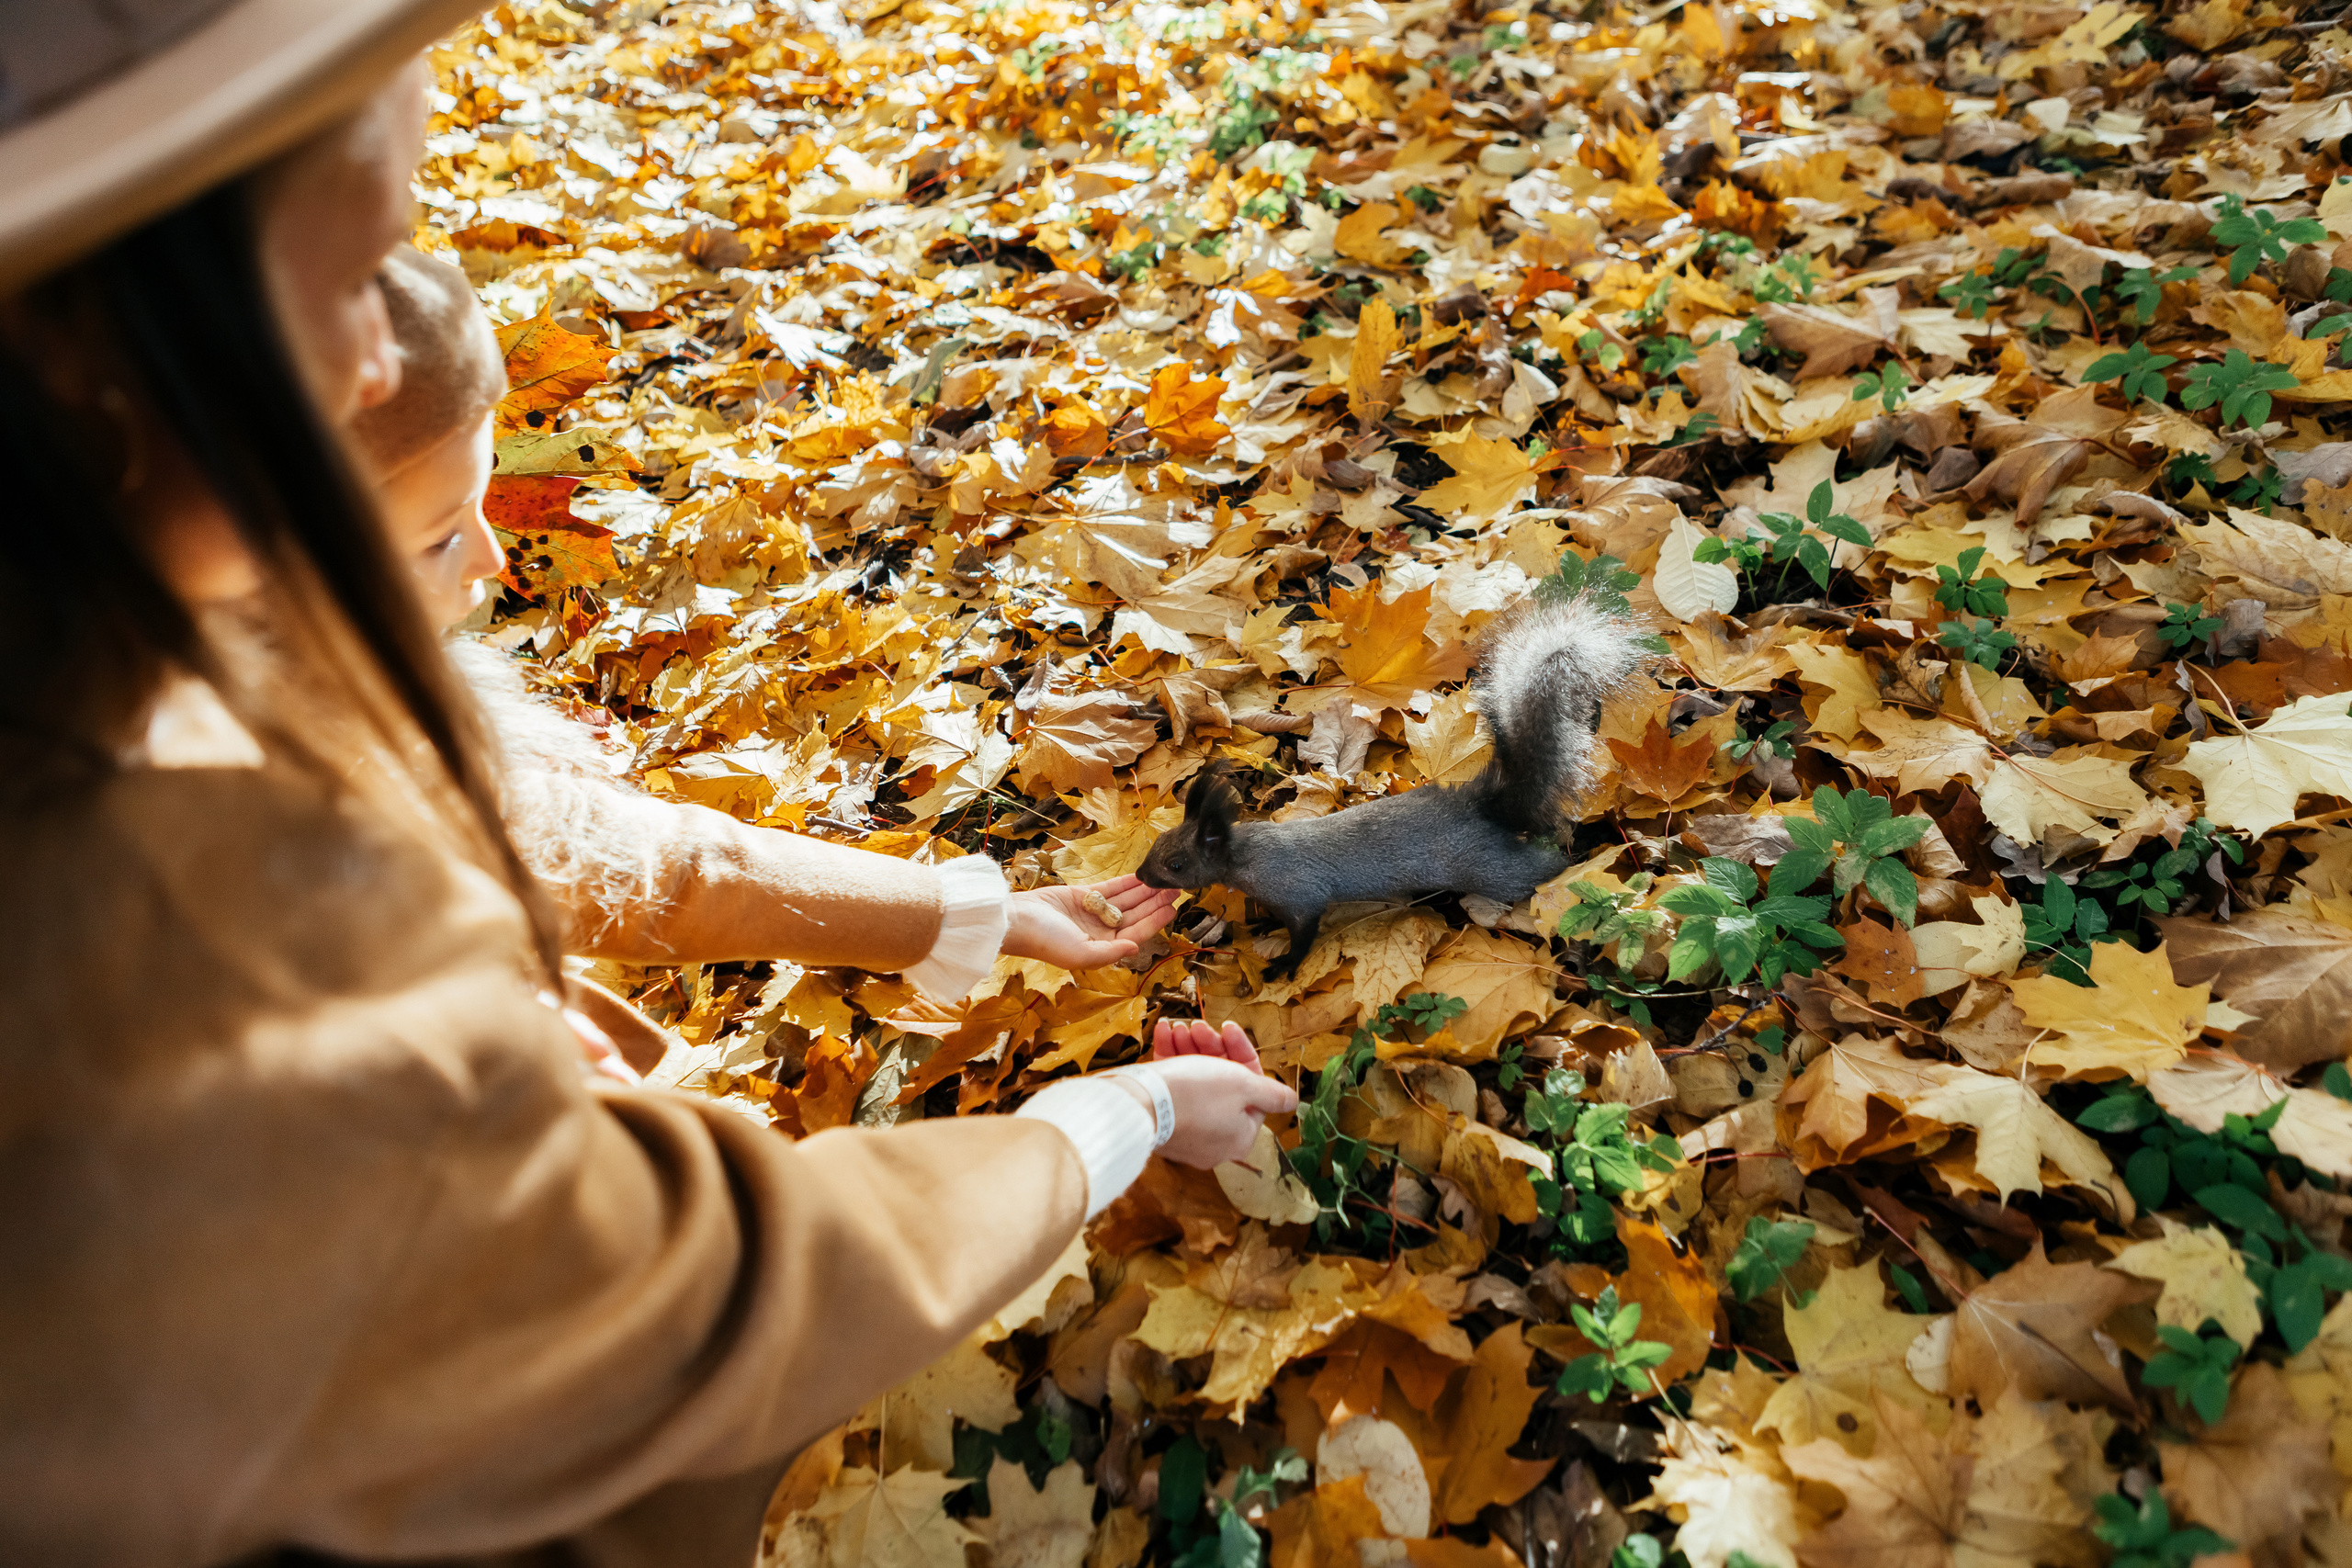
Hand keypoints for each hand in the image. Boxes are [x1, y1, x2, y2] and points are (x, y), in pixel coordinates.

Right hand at [1002, 875, 1179, 970]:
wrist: (1017, 920)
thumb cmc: (1045, 941)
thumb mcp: (1079, 954)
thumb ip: (1110, 953)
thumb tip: (1135, 948)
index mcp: (1102, 949)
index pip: (1136, 933)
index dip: (1155, 920)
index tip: (1172, 908)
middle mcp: (1100, 932)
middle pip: (1135, 915)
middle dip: (1154, 902)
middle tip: (1175, 888)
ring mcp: (1093, 913)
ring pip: (1125, 900)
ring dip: (1144, 891)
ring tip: (1163, 880)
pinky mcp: (1083, 896)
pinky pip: (1110, 889)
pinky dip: (1126, 883)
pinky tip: (1141, 877)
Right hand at [1124, 1021, 1296, 1166]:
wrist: (1140, 1104)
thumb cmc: (1198, 1093)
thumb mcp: (1244, 1086)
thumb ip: (1271, 1093)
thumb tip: (1292, 1101)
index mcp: (1240, 1135)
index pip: (1252, 1091)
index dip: (1241, 1054)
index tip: (1228, 1029)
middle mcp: (1214, 1138)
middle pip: (1222, 1083)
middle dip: (1211, 1048)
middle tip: (1199, 1026)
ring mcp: (1185, 1130)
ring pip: (1194, 1081)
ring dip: (1188, 1048)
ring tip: (1177, 1027)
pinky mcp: (1161, 1121)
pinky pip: (1171, 1088)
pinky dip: (1168, 1059)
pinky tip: (1163, 1032)